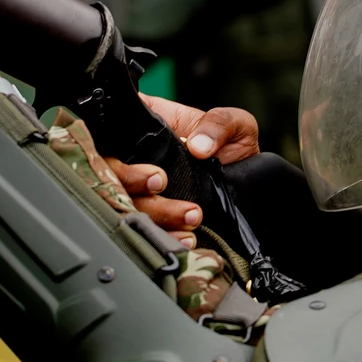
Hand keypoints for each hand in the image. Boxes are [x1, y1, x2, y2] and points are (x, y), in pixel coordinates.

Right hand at [104, 96, 259, 245]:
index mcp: (145, 129)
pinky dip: (166, 236)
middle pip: (110, 173)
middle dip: (133, 185)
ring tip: (192, 216)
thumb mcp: (234, 123)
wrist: (251, 186)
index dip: (117, 155)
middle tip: (162, 185)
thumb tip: (197, 146)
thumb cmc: (234, 147)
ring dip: (156, 214)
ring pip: (126, 204)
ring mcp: (140, 191)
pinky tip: (186, 237)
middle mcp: (135, 160)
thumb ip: (218, 124)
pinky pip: (145, 230)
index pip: (110, 135)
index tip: (153, 173)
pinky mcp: (153, 217)